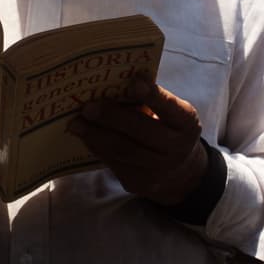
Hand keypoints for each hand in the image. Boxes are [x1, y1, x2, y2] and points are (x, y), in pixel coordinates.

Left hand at [67, 76, 207, 205]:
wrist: (179, 171)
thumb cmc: (165, 127)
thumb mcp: (168, 113)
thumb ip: (147, 100)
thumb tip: (110, 84)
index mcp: (186, 122)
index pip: (169, 107)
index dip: (152, 95)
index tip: (133, 81)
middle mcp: (177, 148)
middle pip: (142, 131)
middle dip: (113, 117)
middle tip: (88, 107)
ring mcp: (159, 169)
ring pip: (124, 150)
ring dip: (96, 134)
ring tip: (77, 123)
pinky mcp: (139, 182)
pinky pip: (114, 163)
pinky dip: (96, 147)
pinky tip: (84, 136)